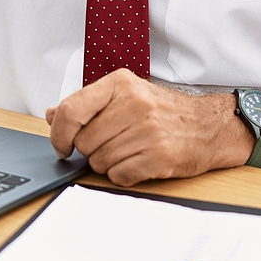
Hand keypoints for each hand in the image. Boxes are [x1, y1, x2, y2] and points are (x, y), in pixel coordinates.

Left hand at [45, 69, 252, 186]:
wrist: (209, 126)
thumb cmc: (163, 112)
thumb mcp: (125, 95)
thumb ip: (86, 104)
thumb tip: (51, 115)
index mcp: (120, 84)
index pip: (70, 110)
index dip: (58, 134)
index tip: (62, 145)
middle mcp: (134, 105)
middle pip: (84, 142)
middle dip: (90, 150)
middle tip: (111, 145)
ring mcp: (147, 131)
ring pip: (100, 162)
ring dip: (108, 163)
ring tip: (129, 151)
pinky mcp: (159, 157)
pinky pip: (119, 176)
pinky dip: (123, 175)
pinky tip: (138, 163)